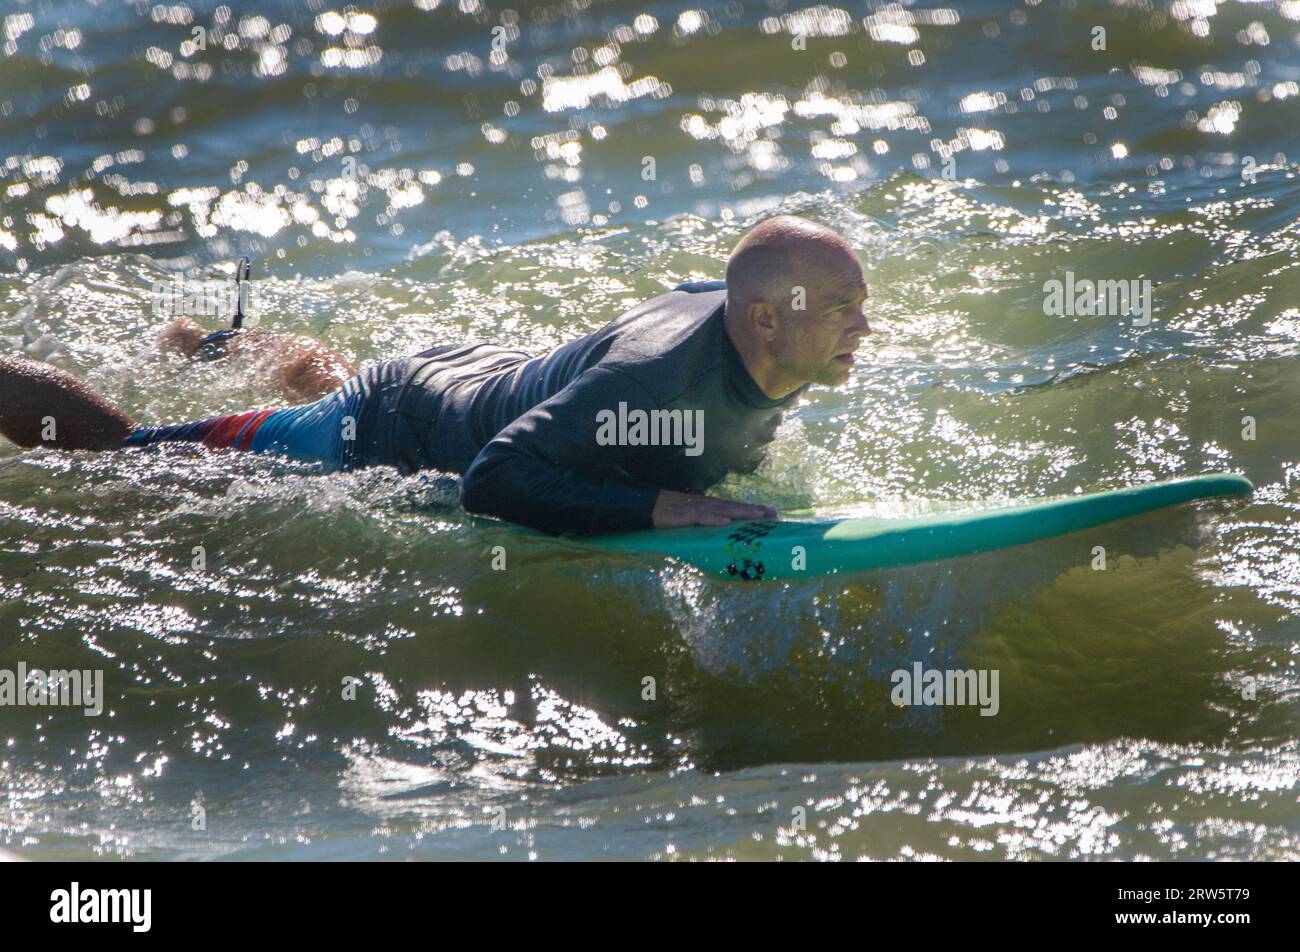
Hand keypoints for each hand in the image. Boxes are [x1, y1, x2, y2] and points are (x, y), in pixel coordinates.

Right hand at [651, 489, 776, 528]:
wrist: (647, 506)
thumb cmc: (669, 513)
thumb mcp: (691, 518)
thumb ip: (705, 523)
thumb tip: (721, 531)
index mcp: (709, 506)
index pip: (734, 507)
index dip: (752, 510)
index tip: (770, 513)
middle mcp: (707, 504)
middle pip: (734, 507)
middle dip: (754, 510)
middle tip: (774, 514)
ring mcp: (696, 508)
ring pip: (723, 510)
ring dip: (741, 512)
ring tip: (758, 516)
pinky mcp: (685, 515)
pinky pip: (701, 517)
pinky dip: (714, 519)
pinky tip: (726, 523)